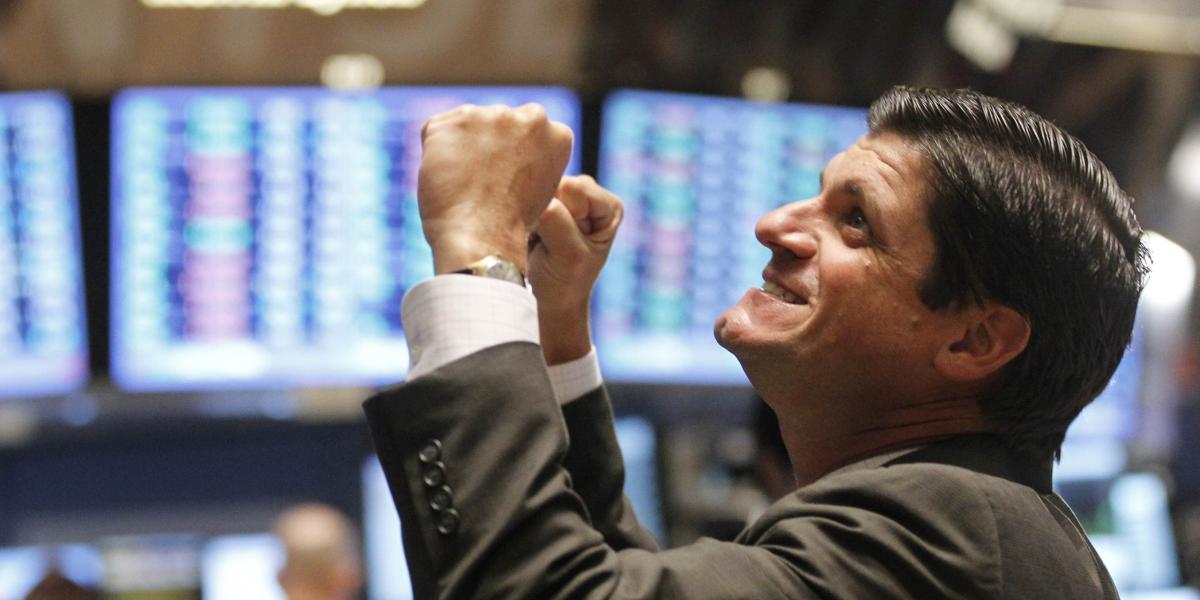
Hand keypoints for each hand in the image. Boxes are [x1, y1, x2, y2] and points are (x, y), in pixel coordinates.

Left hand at [417, 103, 573, 273]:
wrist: (481, 235)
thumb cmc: (510, 224)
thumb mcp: (540, 188)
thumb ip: (530, 158)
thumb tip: (505, 150)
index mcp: (558, 134)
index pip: (530, 133)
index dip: (513, 157)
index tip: (507, 179)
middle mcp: (530, 116)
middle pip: (499, 124)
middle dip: (488, 144)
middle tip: (481, 182)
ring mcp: (493, 114)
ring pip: (468, 125)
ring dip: (461, 147)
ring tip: (462, 183)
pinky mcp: (455, 119)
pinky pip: (437, 131)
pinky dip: (435, 151)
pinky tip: (445, 178)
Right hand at [528, 175, 623, 364]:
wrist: (550, 299)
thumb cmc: (566, 281)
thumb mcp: (568, 255)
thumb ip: (556, 221)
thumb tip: (534, 193)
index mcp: (609, 206)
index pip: (575, 188)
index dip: (560, 213)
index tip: (560, 242)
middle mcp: (591, 194)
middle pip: (555, 183)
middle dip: (545, 210)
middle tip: (545, 240)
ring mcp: (566, 196)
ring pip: (537, 187)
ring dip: (531, 212)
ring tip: (537, 238)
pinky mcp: (545, 201)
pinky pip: (525, 195)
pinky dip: (522, 214)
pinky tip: (528, 232)